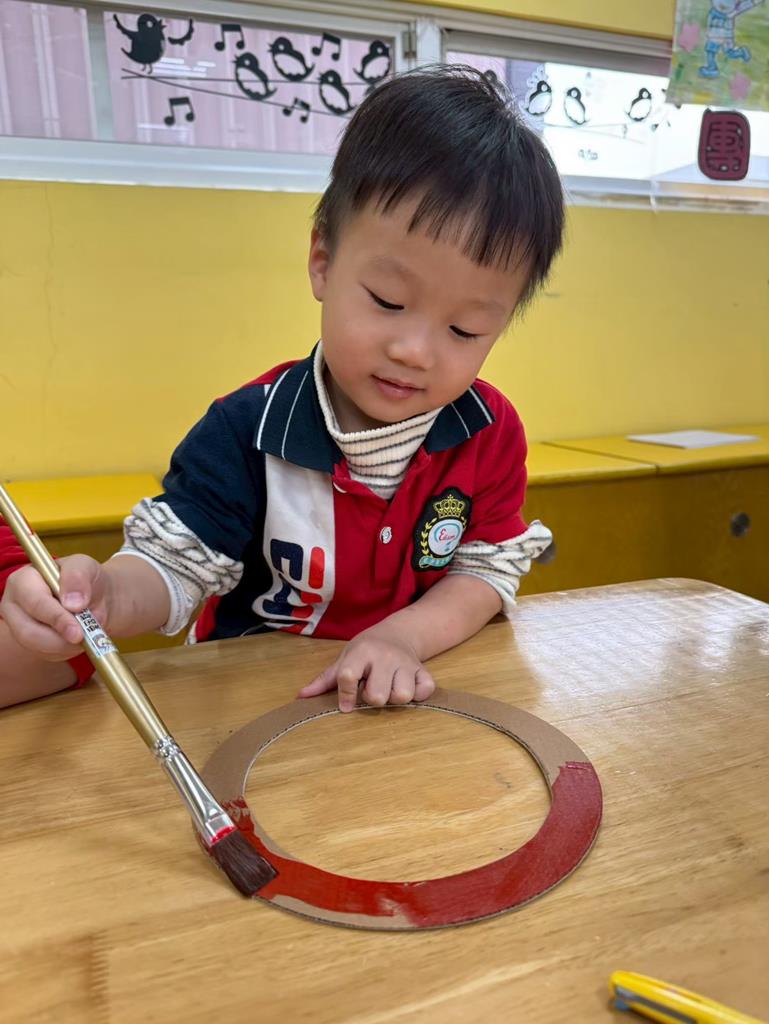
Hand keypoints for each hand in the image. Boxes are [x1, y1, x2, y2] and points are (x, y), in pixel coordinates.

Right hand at [0, 555, 110, 660]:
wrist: (97, 597)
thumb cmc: (86, 579)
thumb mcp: (85, 566)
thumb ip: (77, 577)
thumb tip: (72, 603)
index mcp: (22, 581)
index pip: (34, 603)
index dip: (56, 618)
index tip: (78, 631)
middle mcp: (14, 606)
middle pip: (29, 632)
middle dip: (59, 640)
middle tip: (83, 639)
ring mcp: (20, 627)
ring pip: (38, 648)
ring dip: (66, 646)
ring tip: (87, 634)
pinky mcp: (31, 644)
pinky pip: (48, 655)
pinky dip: (67, 651)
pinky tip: (79, 639)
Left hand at [297, 625, 435, 711]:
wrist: (397, 634)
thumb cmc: (365, 651)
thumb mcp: (345, 658)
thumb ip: (325, 680)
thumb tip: (301, 696)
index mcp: (361, 652)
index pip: (348, 676)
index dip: (345, 695)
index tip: (345, 704)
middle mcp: (385, 656)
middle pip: (377, 695)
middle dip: (372, 698)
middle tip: (372, 689)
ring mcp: (406, 663)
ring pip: (402, 696)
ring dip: (395, 698)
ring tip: (389, 689)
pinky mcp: (423, 670)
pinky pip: (425, 691)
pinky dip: (418, 695)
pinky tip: (409, 688)